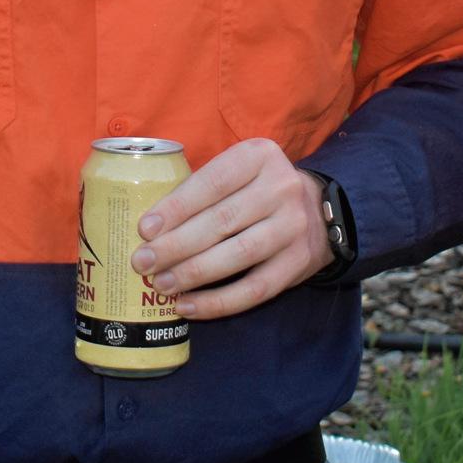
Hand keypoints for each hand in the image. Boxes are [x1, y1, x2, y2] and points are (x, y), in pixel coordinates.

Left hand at [132, 139, 329, 320]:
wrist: (320, 211)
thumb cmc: (258, 189)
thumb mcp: (239, 170)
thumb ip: (203, 188)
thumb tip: (152, 226)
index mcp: (259, 156)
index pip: (212, 182)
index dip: (177, 207)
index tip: (145, 229)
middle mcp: (281, 188)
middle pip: (222, 221)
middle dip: (176, 244)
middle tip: (142, 262)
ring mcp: (293, 227)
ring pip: (237, 255)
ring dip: (193, 273)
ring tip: (161, 284)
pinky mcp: (298, 263)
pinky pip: (254, 289)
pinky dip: (218, 301)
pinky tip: (188, 306)